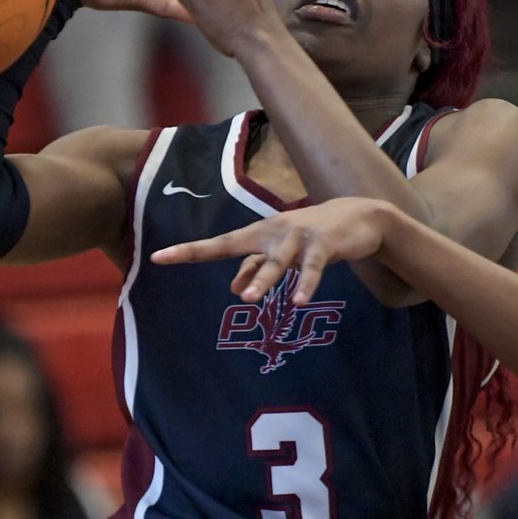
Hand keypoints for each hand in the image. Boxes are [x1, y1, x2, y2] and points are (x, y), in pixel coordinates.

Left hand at [151, 197, 394, 302]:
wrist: (360, 217)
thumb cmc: (311, 236)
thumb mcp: (281, 251)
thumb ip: (256, 266)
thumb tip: (232, 287)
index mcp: (259, 234)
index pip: (219, 244)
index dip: (188, 251)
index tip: (157, 258)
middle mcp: (273, 231)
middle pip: (236, 245)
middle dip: (205, 251)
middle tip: (176, 258)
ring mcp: (299, 236)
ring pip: (277, 260)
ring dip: (263, 278)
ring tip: (247, 299)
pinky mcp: (325, 244)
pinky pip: (314, 267)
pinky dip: (306, 283)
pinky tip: (299, 300)